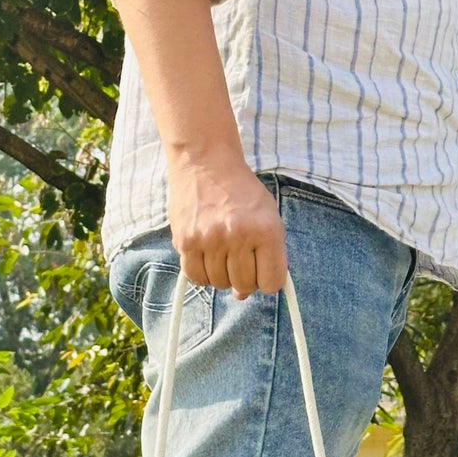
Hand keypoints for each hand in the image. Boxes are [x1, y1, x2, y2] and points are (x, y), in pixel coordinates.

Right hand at [167, 148, 286, 297]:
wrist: (206, 162)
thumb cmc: (241, 192)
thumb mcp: (268, 216)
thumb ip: (267, 256)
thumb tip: (243, 295)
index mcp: (266, 230)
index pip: (272, 282)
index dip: (268, 281)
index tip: (262, 271)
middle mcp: (239, 236)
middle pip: (244, 285)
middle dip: (244, 278)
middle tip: (239, 258)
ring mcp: (210, 239)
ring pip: (219, 283)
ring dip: (222, 275)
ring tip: (222, 252)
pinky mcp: (185, 240)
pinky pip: (194, 276)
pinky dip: (202, 273)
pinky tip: (206, 257)